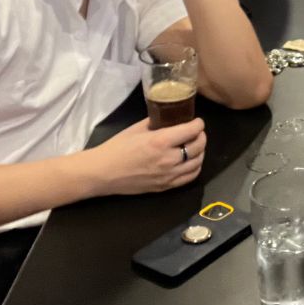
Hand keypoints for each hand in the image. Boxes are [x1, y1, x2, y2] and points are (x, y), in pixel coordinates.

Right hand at [86, 117, 206, 195]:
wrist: (102, 173)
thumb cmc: (117, 148)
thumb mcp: (136, 129)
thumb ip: (156, 123)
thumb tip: (169, 118)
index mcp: (161, 141)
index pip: (191, 131)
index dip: (198, 124)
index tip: (197, 121)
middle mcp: (169, 159)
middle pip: (198, 146)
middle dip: (201, 136)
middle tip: (197, 132)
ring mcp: (168, 175)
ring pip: (197, 163)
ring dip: (200, 152)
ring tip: (195, 146)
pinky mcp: (165, 187)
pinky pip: (189, 177)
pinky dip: (195, 168)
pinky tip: (191, 162)